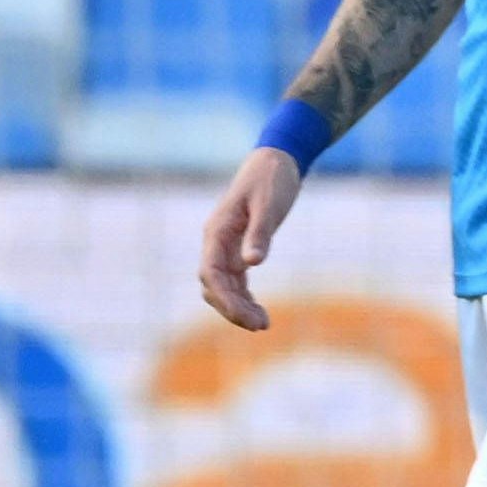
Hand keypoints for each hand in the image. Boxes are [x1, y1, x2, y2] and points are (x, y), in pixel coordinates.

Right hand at [197, 147, 303, 331]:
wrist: (275, 161)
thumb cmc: (272, 180)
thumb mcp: (269, 205)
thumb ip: (260, 233)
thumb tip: (252, 263)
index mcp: (217, 231)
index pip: (211, 273)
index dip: (225, 298)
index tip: (247, 316)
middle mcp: (216, 242)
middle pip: (214, 285)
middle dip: (232, 308)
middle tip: (261, 325)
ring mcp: (225, 246)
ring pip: (223, 286)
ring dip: (238, 306)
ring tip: (263, 324)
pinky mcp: (239, 248)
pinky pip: (235, 280)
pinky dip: (244, 297)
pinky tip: (259, 312)